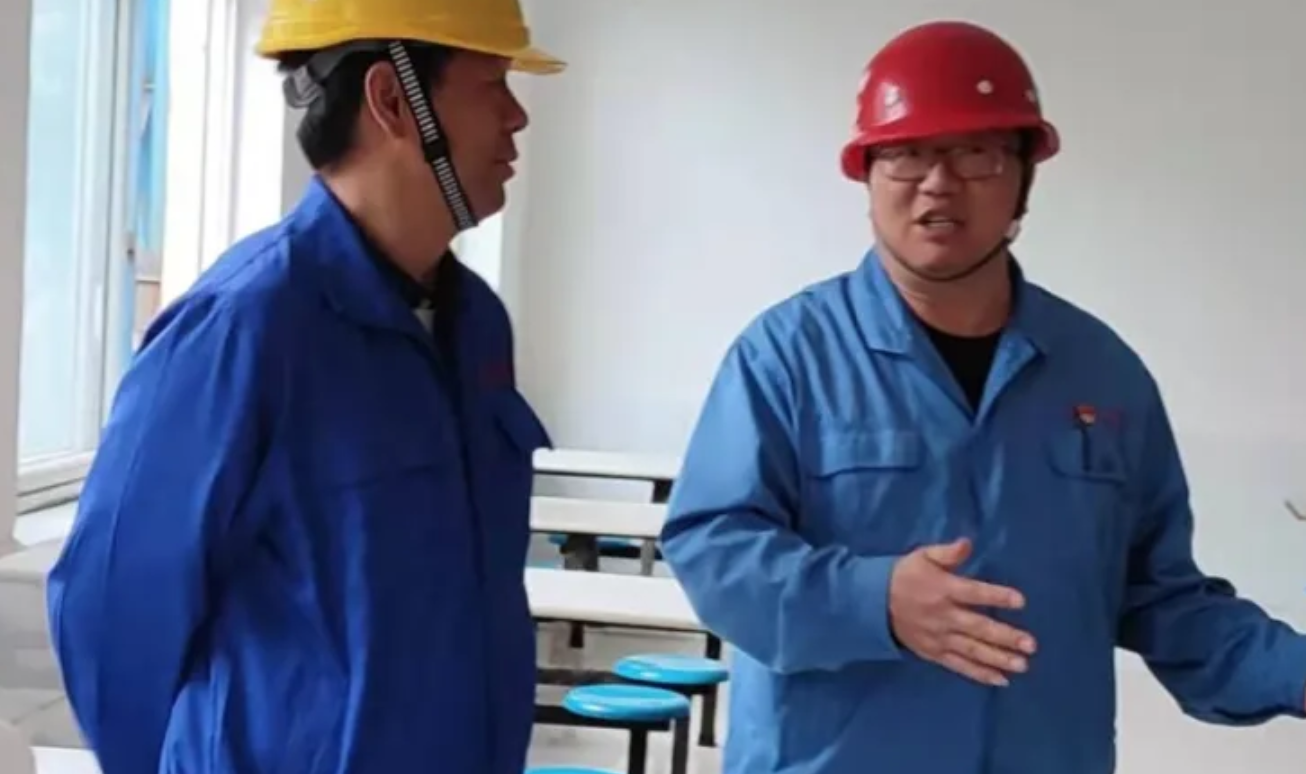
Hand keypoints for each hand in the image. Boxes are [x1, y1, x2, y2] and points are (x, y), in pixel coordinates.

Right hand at [888, 538, 1036, 686]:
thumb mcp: (922, 556)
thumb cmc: (905, 576)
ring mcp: (939, 638)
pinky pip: (959, 665)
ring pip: (972, 650)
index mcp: (943, 589)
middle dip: (1005, 637)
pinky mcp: (934, 653)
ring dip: (998, 658)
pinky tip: (1001, 680)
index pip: (974, 593)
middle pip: (978, 627)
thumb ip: (947, 552)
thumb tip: (967, 543)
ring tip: (1022, 665)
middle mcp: (943, 616)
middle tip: (1030, 645)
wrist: (873, 604)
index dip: (997, 596)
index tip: (1020, 601)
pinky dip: (979, 674)